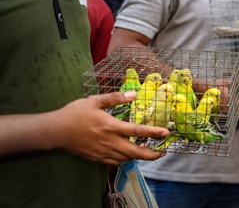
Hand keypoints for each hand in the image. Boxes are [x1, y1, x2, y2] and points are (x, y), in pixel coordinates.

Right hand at [49, 91, 168, 164]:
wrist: (55, 131)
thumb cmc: (74, 113)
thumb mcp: (94, 100)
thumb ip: (115, 98)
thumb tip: (134, 94)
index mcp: (111, 126)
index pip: (137, 132)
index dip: (153, 133)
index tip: (165, 133)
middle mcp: (109, 142)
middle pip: (135, 153)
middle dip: (152, 155)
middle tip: (162, 152)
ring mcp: (103, 152)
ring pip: (126, 159)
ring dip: (138, 156)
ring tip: (147, 151)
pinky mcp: (96, 158)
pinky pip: (115, 162)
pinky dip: (124, 159)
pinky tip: (127, 154)